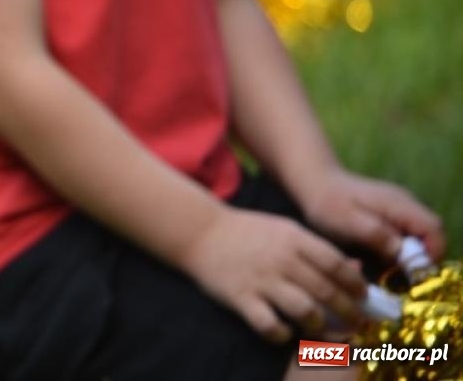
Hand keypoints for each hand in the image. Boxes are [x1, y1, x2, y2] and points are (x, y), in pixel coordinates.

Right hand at [181, 206, 365, 341]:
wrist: (200, 232)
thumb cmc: (247, 231)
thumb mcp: (284, 230)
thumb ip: (316, 249)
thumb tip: (354, 269)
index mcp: (294, 238)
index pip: (336, 264)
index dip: (355, 284)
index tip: (363, 297)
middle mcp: (282, 259)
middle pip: (326, 290)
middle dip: (347, 311)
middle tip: (354, 322)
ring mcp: (261, 279)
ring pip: (304, 309)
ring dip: (317, 323)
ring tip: (317, 325)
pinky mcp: (242, 297)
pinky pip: (269, 324)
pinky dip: (281, 333)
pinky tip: (284, 332)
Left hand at [298, 167, 445, 264]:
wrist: (312, 181)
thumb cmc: (327, 202)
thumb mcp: (348, 221)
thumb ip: (377, 235)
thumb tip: (403, 253)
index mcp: (399, 204)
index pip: (434, 229)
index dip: (432, 253)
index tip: (415, 273)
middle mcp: (405, 204)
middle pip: (430, 235)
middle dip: (420, 258)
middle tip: (398, 275)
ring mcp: (399, 209)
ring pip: (418, 237)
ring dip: (407, 256)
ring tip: (385, 268)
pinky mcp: (389, 215)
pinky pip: (404, 235)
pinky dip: (397, 250)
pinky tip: (377, 257)